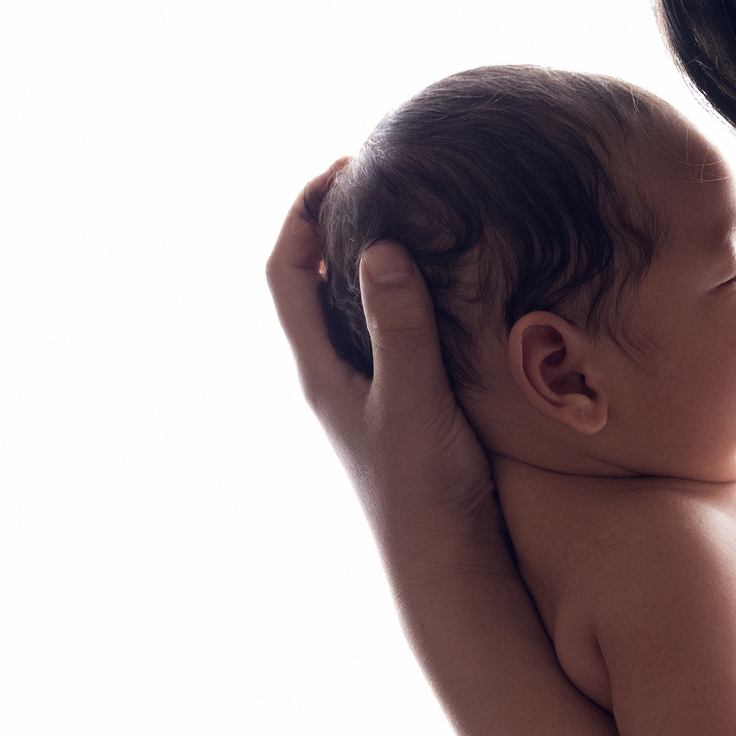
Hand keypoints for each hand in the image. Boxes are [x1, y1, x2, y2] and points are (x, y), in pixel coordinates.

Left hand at [266, 162, 504, 574]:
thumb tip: (380, 245)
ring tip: (414, 221)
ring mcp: (368, 398)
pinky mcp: (404, 413)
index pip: (286, 273)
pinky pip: (391, 339)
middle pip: (312, 285)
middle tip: (382, 182)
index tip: (341, 168)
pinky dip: (405, 301)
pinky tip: (449, 294)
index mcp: (321, 371)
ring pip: (351, 313)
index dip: (301, 213)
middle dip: (336, 226)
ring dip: (369, 263)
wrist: (445, 567)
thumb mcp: (414, 400)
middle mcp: (335, 380)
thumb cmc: (423, 490)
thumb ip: (400, 326)